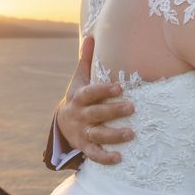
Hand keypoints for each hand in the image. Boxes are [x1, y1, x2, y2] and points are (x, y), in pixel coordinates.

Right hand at [57, 36, 134, 164]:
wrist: (62, 122)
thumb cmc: (79, 96)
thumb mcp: (79, 79)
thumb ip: (86, 60)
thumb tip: (92, 35)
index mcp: (79, 97)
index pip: (91, 93)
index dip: (104, 90)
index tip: (120, 87)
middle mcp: (80, 115)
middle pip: (96, 114)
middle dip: (114, 111)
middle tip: (133, 107)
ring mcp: (82, 132)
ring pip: (97, 135)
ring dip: (114, 135)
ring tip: (132, 134)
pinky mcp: (85, 147)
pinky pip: (94, 155)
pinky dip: (105, 158)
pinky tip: (120, 158)